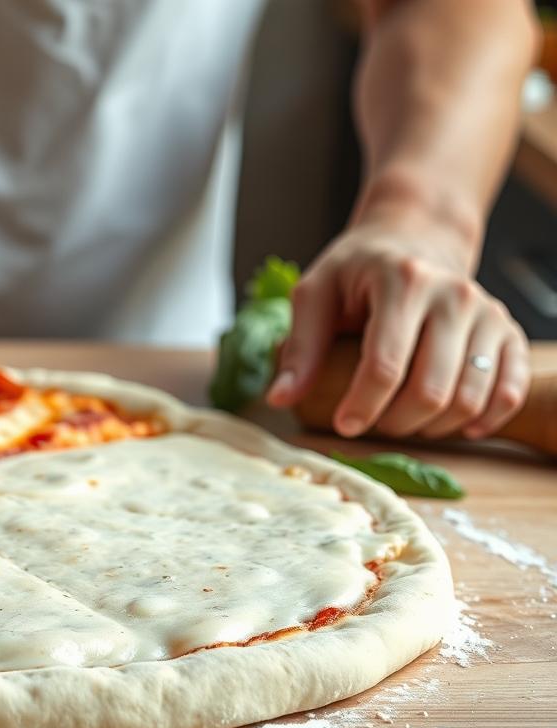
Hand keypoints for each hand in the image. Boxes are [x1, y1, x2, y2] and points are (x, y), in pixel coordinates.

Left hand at [266, 210, 529, 439]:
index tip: (343, 425)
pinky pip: (509, 390)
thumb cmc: (357, 270)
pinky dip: (485, 419)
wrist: (414, 239)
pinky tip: (454, 427)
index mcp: (402, 281)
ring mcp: (487, 313)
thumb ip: (301, 347)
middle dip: (395, 422)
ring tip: (402, 420)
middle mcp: (453, 295)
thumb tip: (279, 398)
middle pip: (431, 390)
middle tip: (372, 424)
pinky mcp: (507, 330)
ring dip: (433, 426)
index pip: (385, 365)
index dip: (363, 406)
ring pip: (470, 398)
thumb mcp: (316, 294)